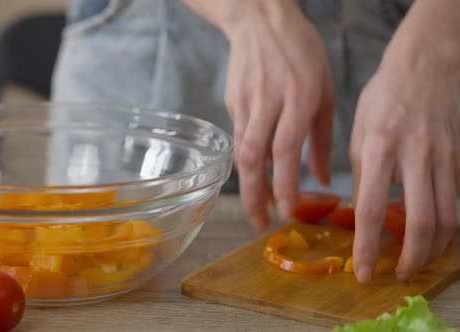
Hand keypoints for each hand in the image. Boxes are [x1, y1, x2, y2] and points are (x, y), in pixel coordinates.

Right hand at [219, 0, 333, 229]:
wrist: (260, 20)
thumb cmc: (301, 52)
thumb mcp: (325, 88)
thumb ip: (323, 137)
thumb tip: (325, 179)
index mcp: (299, 95)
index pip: (286, 149)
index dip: (284, 184)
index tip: (286, 212)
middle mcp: (269, 100)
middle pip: (254, 156)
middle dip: (254, 195)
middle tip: (258, 224)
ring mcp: (245, 101)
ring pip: (241, 151)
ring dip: (247, 185)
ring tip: (256, 209)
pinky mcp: (232, 102)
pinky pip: (238, 138)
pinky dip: (247, 161)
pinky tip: (255, 175)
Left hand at [350, 0, 459, 282]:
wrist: (427, 65)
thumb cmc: (384, 98)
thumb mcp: (358, 132)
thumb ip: (362, 174)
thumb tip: (363, 214)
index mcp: (379, 147)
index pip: (372, 209)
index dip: (368, 246)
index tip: (364, 271)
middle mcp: (414, 155)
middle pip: (422, 221)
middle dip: (412, 257)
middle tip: (400, 274)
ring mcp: (443, 157)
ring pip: (447, 217)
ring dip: (434, 248)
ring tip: (418, 261)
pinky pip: (457, 201)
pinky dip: (448, 226)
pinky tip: (436, 236)